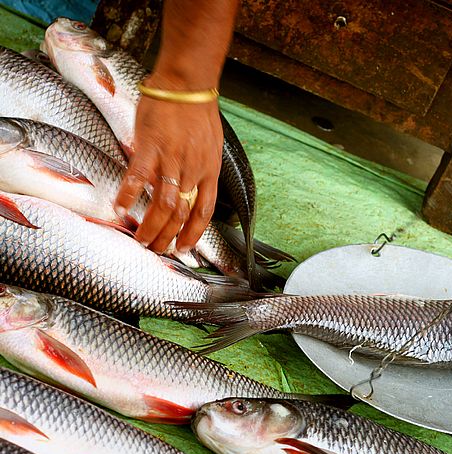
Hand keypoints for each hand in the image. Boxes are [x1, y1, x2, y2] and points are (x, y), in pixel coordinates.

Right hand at [114, 73, 222, 253]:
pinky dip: (129, 195)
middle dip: (168, 237)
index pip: (203, 212)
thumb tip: (186, 185)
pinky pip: (139, 177)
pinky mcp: (151, 147)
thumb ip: (199, 168)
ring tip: (140, 239)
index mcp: (208, 172)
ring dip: (151, 226)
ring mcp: (172, 160)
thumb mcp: (209, 147)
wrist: (187, 83)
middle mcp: (192, 171)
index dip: (193, 233)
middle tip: (155, 249)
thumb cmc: (197, 113)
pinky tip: (120, 209)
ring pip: (164, 204)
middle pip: (181, 214)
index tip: (184, 248)